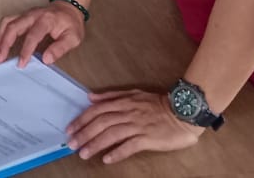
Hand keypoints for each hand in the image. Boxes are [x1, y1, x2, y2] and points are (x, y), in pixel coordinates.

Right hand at [0, 2, 86, 67]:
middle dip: (5, 43)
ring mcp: (26, 14)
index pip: (33, 35)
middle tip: (0, 58)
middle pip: (14, 26)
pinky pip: (7, 22)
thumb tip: (46, 59)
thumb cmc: (70, 23)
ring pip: (7, 23)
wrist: (68, 8)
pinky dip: (1, 33)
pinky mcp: (22, 16)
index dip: (26, 50)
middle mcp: (33, 15)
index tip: (21, 63)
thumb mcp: (73, 38)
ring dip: (0, 38)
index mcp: (46, 20)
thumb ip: (60, 49)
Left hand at [67, 90, 203, 163]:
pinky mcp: (148, 138)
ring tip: (84, 153)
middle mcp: (128, 112)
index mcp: (123, 101)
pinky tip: (107, 159)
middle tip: (72, 144)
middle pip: (101, 123)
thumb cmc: (158, 103)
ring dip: (96, 144)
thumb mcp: (133, 93)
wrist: (183, 112)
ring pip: (112, 134)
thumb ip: (111, 95)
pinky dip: (117, 152)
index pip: (97, 110)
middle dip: (84, 133)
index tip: (70, 128)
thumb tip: (90, 97)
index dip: (82, 119)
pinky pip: (130, 146)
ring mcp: (138, 125)